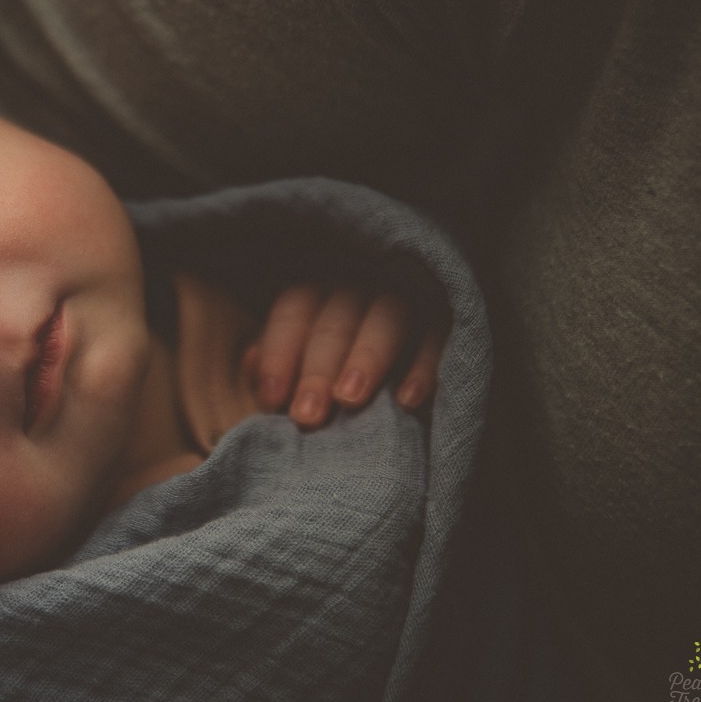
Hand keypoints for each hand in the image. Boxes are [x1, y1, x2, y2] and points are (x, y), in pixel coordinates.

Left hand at [245, 284, 445, 428]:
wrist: (410, 359)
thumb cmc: (339, 365)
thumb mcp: (304, 357)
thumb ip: (275, 361)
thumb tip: (250, 367)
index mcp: (322, 289)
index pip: (295, 309)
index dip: (280, 352)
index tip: (272, 398)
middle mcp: (362, 284)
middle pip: (336, 319)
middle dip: (318, 369)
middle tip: (306, 417)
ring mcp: (409, 295)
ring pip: (386, 317)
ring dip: (366, 358)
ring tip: (350, 400)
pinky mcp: (450, 318)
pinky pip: (440, 336)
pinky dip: (425, 366)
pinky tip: (408, 400)